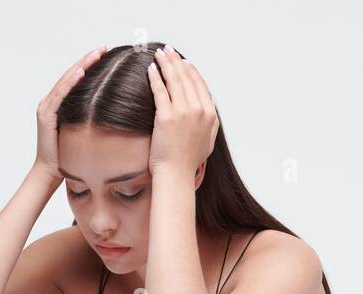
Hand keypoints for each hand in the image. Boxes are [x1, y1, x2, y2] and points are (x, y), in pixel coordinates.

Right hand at [35, 46, 106, 177]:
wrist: (50, 172)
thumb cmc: (66, 156)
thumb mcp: (81, 132)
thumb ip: (88, 118)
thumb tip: (109, 111)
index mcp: (58, 105)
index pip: (75, 80)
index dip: (89, 65)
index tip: (105, 55)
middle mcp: (50, 102)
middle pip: (71, 75)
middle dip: (87, 60)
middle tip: (103, 48)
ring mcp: (46, 107)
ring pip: (66, 80)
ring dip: (82, 65)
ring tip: (96, 54)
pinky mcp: (46, 115)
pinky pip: (60, 94)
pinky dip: (71, 82)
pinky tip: (82, 71)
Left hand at [147, 45, 218, 177]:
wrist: (176, 174)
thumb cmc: (189, 161)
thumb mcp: (209, 140)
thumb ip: (211, 121)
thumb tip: (209, 107)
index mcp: (210, 114)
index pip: (200, 84)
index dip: (190, 70)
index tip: (183, 61)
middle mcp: (199, 109)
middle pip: (186, 78)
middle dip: (176, 61)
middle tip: (168, 50)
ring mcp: (183, 112)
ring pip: (174, 80)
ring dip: (166, 63)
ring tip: (159, 54)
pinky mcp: (166, 116)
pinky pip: (160, 91)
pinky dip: (155, 77)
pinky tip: (151, 69)